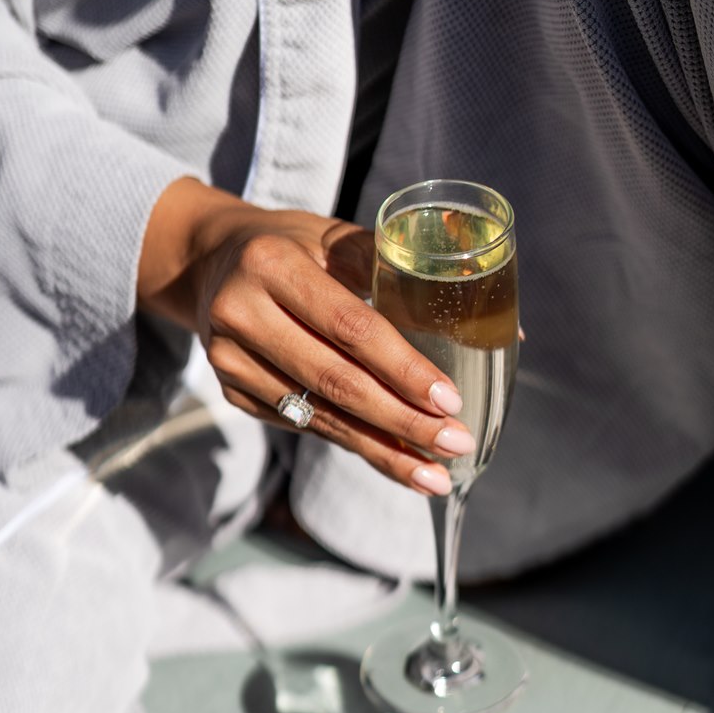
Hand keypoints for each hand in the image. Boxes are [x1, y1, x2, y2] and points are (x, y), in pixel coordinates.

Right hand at [137, 176, 471, 494]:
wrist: (211, 262)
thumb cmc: (294, 246)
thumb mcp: (334, 237)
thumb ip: (400, 270)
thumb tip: (502, 327)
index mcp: (271, 264)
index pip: (349, 327)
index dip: (402, 369)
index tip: (450, 401)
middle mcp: (241, 314)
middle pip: (335, 382)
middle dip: (401, 422)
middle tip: (454, 445)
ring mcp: (230, 360)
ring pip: (319, 415)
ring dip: (382, 450)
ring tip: (434, 474)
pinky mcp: (232, 392)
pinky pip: (303, 425)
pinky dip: (354, 444)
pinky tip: (396, 460)